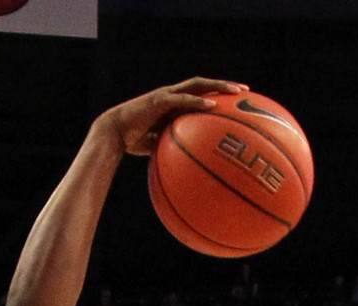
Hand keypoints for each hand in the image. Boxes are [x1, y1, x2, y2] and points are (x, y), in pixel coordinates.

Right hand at [100, 78, 244, 156]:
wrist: (113, 134)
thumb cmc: (133, 142)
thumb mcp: (158, 146)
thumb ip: (173, 149)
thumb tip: (188, 169)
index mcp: (174, 104)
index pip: (200, 93)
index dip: (218, 94)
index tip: (237, 101)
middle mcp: (172, 95)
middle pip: (203, 84)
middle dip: (225, 86)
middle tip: (245, 90)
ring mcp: (166, 96)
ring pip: (197, 85)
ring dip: (218, 86)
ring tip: (236, 91)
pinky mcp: (159, 100)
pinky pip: (183, 99)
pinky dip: (198, 101)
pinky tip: (212, 105)